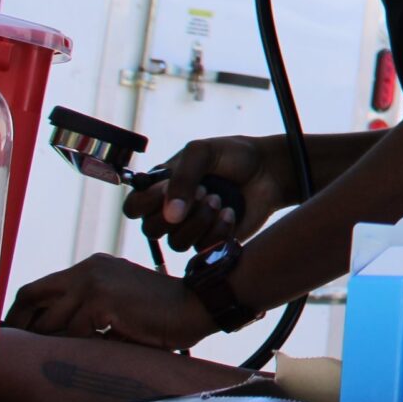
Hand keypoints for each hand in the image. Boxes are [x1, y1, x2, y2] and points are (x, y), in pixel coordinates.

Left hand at [4, 253, 220, 351]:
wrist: (197, 306)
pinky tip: (96, 353)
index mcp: (90, 268)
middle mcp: (87, 270)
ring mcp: (93, 284)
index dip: (20, 314)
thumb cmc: (160, 314)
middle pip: (31, 297)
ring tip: (61, 359)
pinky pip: (75, 333)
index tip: (13, 338)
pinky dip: (82, 348)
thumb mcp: (117, 303)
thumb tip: (51, 335)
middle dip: (21, 328)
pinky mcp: (101, 302)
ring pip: (51, 322)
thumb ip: (87, 309)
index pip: (37, 289)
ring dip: (55, 344)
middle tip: (18, 354)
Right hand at [124, 135, 293, 253]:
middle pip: (151, 230)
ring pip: (176, 243)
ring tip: (219, 200)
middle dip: (179, 211)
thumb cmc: (233, 156)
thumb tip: (171, 215)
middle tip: (205, 191)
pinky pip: (203, 249)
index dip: (145, 203)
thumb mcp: (203, 152)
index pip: (133, 208)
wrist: (269, 169)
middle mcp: (171, 212)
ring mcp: (191, 229)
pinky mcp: (212, 242)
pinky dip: (218, 231)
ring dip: (199, 221)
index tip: (167, 187)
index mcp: (160, 188)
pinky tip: (230, 212)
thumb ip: (182, 177)